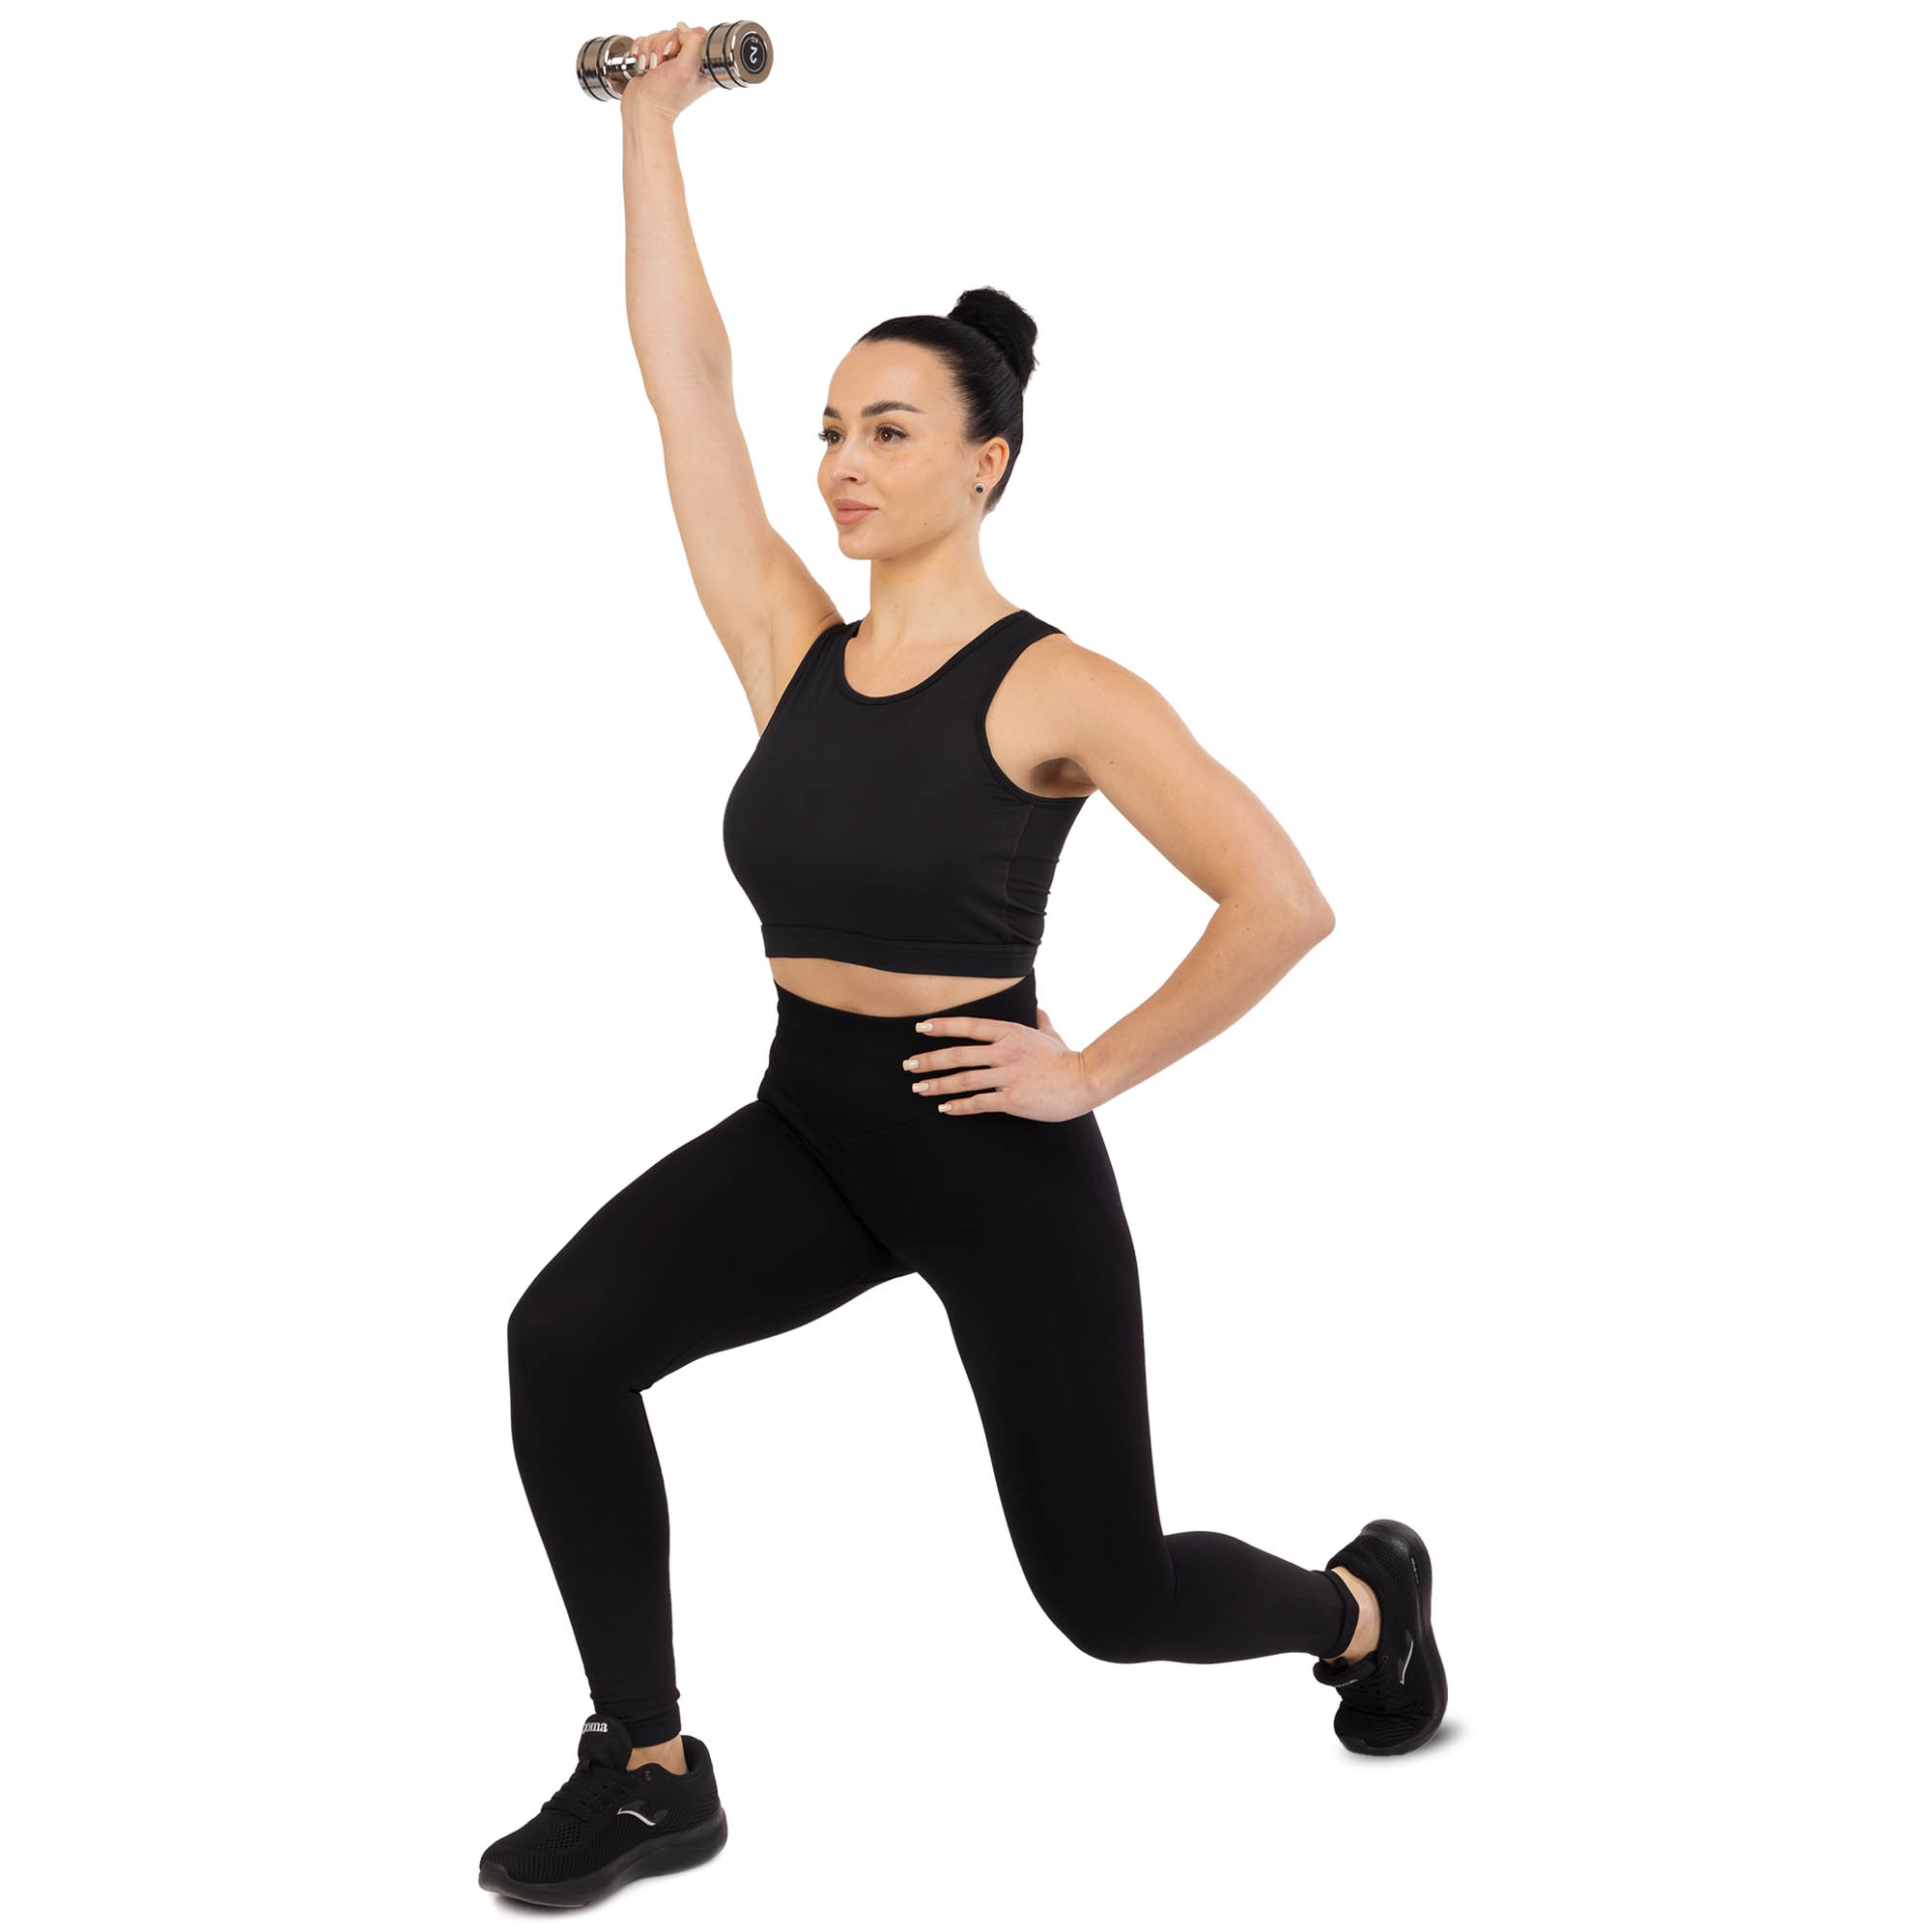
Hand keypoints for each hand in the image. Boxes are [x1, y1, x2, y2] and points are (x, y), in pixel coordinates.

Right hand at [619, 21, 713, 123]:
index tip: (673, 55)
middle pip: (674, 32)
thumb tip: (683, 28)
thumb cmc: (664, 97)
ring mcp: (670, 61)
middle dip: (661, 47)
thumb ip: (693, 43)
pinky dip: (640, 51)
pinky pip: (645, 41)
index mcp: (702, 65)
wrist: (643, 109)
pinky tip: (642, 66)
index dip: (680, 39)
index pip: (695, 33)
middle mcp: (687, 62)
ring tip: (651, 69)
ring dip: (649, 51)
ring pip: (658, 36)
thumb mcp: (685, 68)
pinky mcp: (654, 60)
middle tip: (661, 66)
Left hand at [901, 1003, 1096, 1122]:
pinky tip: (944, 1107)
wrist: (1085, 1081)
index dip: (942, 1026)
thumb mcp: (1050, 1032)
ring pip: (963, 1079)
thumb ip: (1039, 1020)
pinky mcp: (1013, 1099)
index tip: (920, 1028)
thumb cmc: (1065, 1058)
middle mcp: (1006, 1052)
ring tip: (918, 1087)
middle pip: (958, 1054)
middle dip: (929, 1059)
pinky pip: (979, 1103)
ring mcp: (1008, 1076)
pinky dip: (959, 1106)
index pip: (969, 1026)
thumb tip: (1037, 1008)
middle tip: (908, 1065)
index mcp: (1010, 1032)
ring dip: (937, 1084)